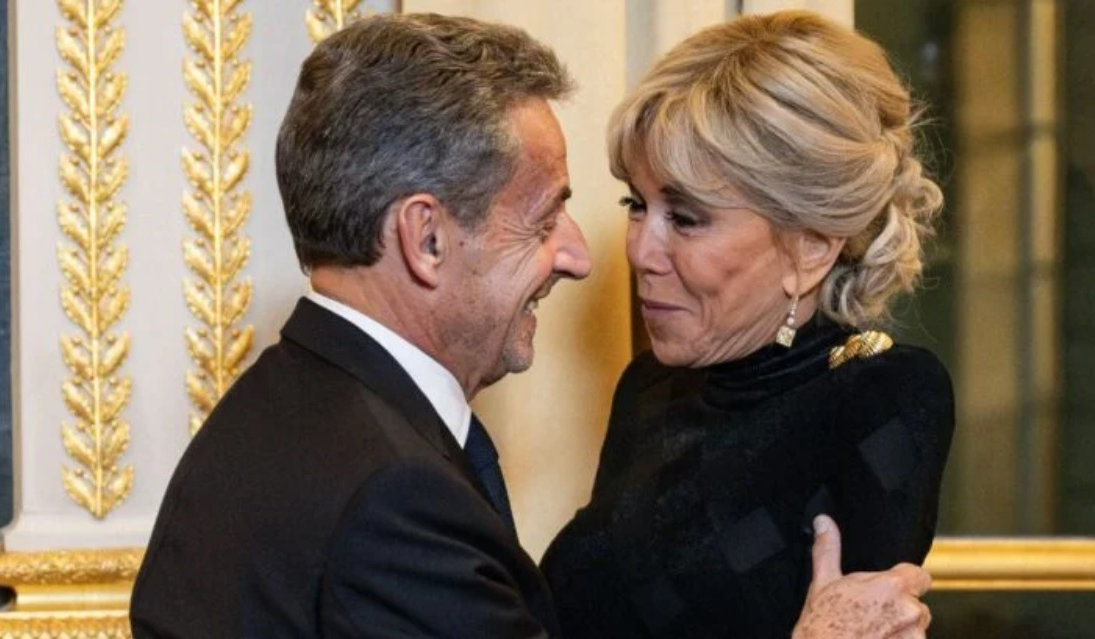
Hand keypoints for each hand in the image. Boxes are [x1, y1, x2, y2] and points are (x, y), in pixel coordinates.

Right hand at [791, 515, 931, 638]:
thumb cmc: (821, 626)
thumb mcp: (822, 583)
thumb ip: (828, 549)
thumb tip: (823, 522)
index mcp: (892, 586)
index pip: (919, 576)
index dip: (904, 581)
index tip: (886, 591)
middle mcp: (910, 611)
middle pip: (916, 605)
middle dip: (898, 610)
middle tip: (870, 616)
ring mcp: (913, 637)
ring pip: (914, 630)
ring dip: (899, 632)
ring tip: (870, 634)